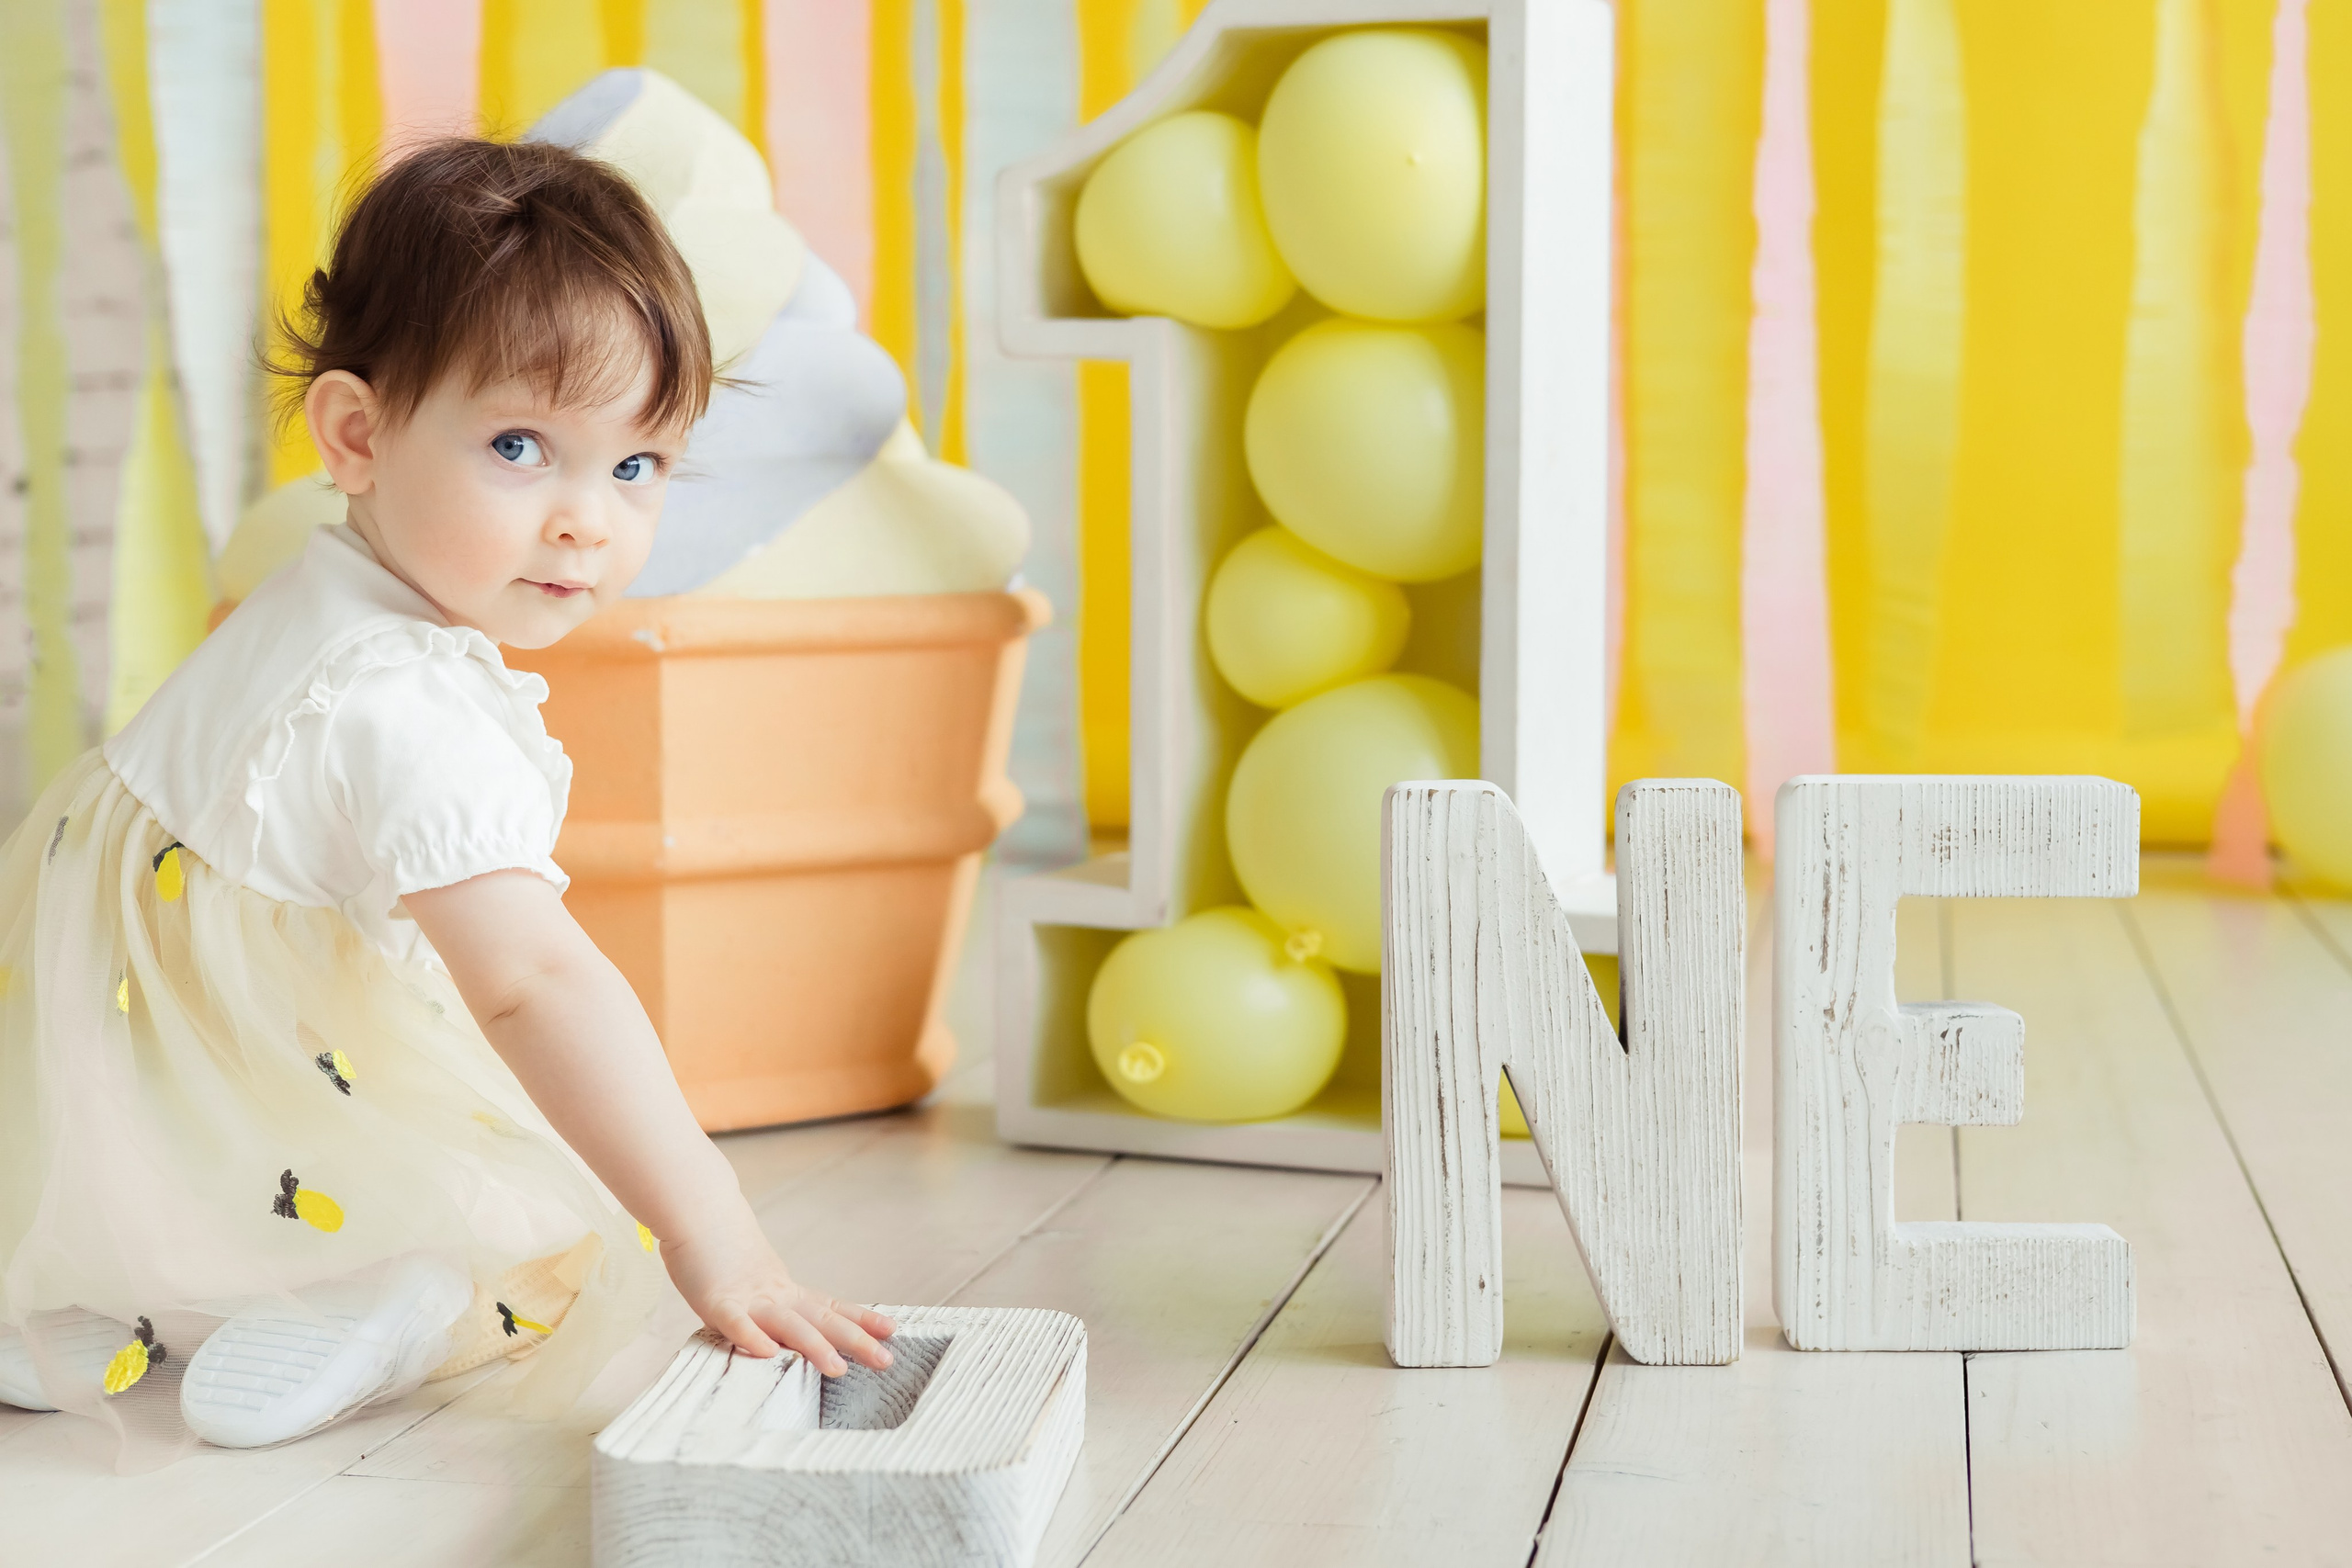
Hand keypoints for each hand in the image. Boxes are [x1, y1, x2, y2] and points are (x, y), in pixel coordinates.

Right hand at [660, 1217, 894, 1375]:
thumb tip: (786, 1330)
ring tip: (837, 1368)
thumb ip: (773, 1304)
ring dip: (814, 1346)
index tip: (891, 1330)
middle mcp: (774, 1295)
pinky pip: (736, 1323)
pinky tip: (768, 1353)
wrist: (697, 1210)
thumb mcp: (755, 1280)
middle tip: (886, 1360)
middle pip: (821, 1319)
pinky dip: (752, 1337)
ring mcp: (748, 1298)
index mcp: (785, 1291)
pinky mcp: (716, 1301)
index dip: (861, 1320)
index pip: (830, 1307)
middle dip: (855, 1341)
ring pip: (787, 1324)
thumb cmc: (721, 1250)